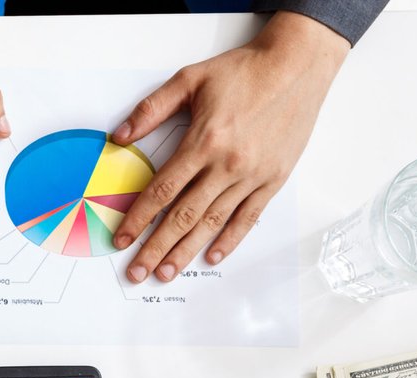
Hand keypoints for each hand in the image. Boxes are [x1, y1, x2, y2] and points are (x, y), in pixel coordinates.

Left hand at [112, 12, 349, 282]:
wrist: (298, 65)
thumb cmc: (243, 71)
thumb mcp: (190, 79)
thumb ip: (151, 109)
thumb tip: (119, 137)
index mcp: (203, 141)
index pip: (162, 190)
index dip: (138, 219)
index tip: (122, 239)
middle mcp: (227, 164)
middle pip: (183, 216)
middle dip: (156, 248)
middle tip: (137, 272)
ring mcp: (252, 175)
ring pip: (213, 222)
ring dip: (186, 251)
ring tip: (165, 273)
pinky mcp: (273, 179)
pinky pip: (248, 218)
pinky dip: (229, 240)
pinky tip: (210, 256)